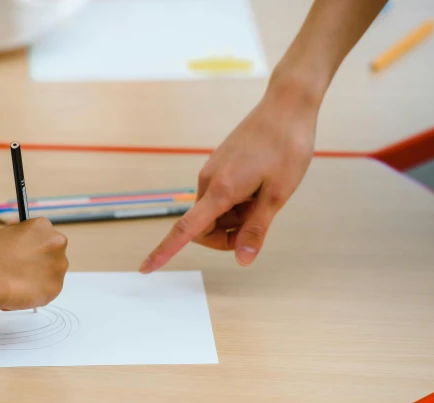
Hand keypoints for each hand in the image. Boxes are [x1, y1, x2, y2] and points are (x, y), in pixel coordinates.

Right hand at [0, 218, 68, 310]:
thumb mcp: (8, 233)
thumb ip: (24, 237)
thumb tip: (25, 242)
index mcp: (43, 226)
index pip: (44, 236)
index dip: (32, 246)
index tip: (24, 253)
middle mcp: (57, 243)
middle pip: (52, 253)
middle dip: (39, 261)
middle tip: (20, 269)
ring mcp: (58, 266)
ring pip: (51, 273)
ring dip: (39, 278)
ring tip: (17, 282)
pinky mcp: (56, 287)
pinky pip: (47, 291)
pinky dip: (36, 294)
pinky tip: (20, 292)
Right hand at [140, 87, 317, 271]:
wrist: (286, 104)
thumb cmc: (287, 146)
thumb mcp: (278, 194)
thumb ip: (256, 228)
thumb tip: (242, 260)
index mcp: (221, 190)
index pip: (185, 229)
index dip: (164, 252)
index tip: (146, 268)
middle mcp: (209, 180)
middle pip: (203, 226)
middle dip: (226, 234)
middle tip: (258, 221)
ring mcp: (212, 170)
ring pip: (215, 211)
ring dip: (236, 216)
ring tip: (264, 195)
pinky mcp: (219, 164)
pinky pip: (220, 195)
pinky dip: (237, 201)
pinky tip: (259, 184)